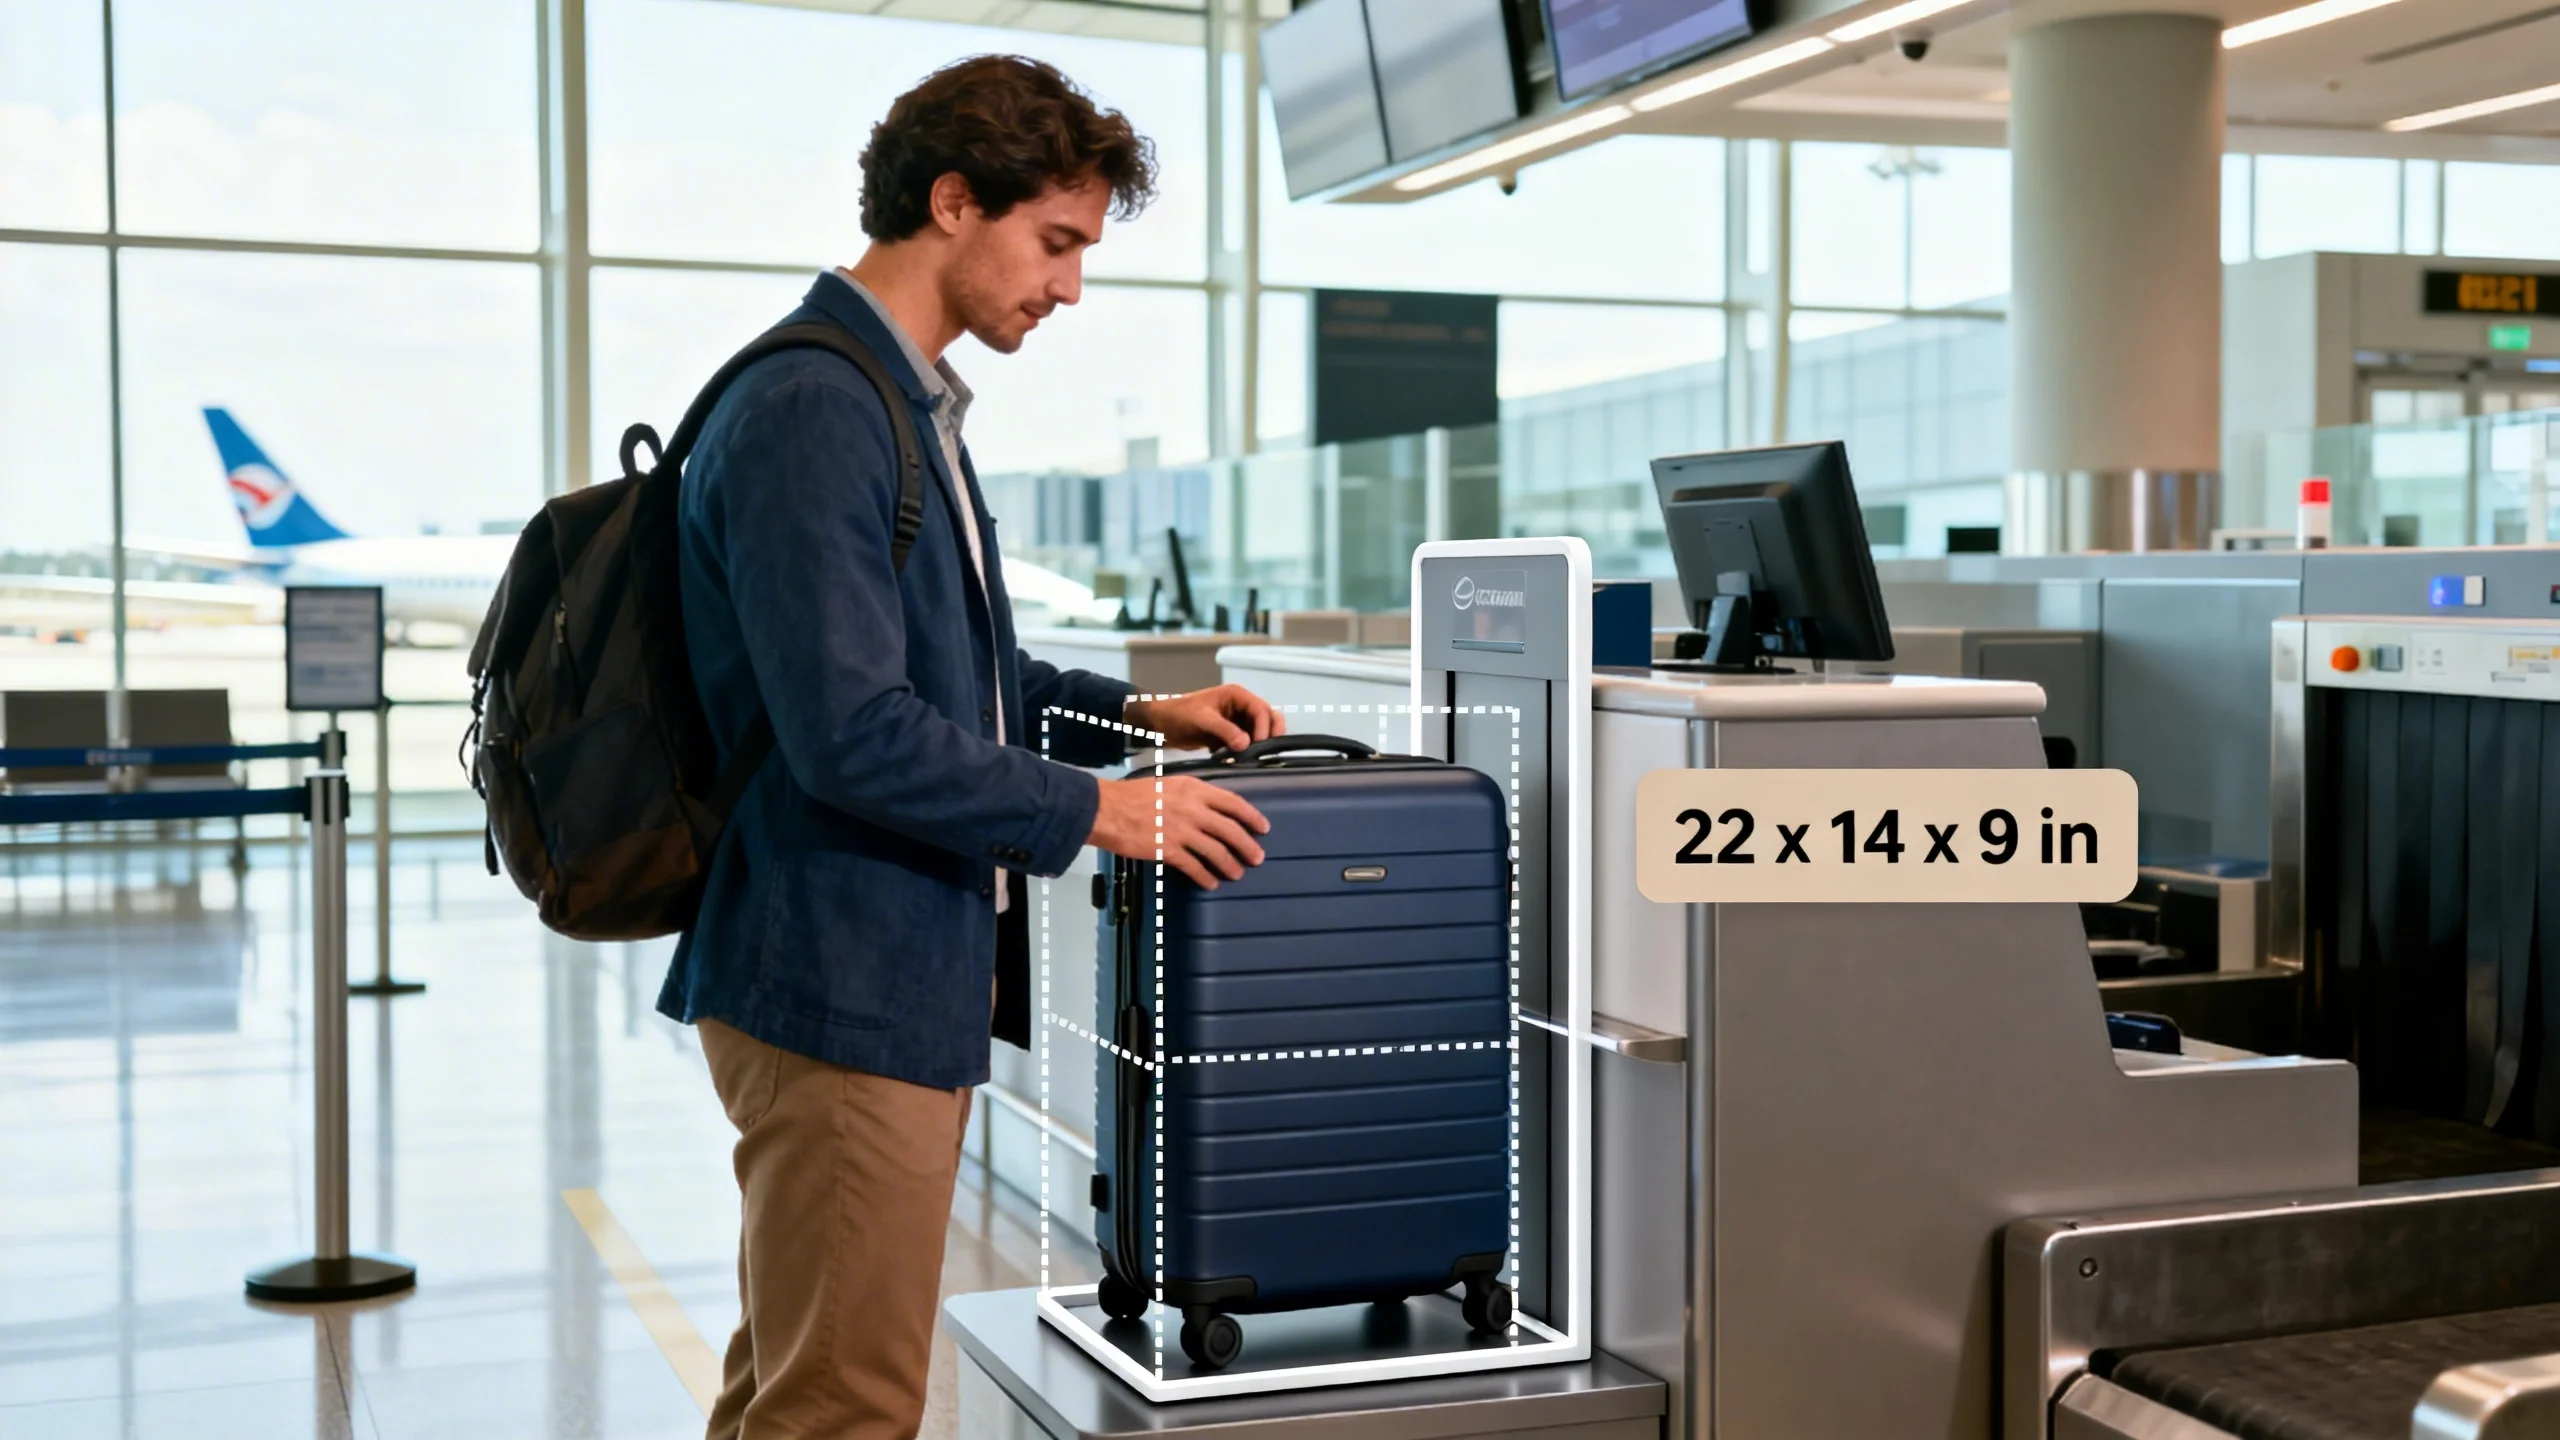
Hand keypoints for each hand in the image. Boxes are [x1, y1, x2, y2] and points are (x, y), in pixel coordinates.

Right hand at [1089, 775, 1268, 889]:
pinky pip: (1195, 866)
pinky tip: (1211, 883)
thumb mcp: (1168, 785)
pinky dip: (1206, 876)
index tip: (1263, 827)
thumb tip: (1210, 810)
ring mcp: (1182, 830)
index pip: (1233, 803)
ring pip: (1217, 851)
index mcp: (1194, 789)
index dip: (1251, 817)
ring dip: (1230, 864)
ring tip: (1237, 874)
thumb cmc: (1133, 796)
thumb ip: (1192, 795)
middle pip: (1230, 830)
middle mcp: (1193, 809)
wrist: (1107, 810)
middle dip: (1247, 846)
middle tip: (1257, 857)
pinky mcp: (1169, 850)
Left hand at [1125, 685, 1285, 753]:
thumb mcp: (1202, 719)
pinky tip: (1238, 760)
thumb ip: (1225, 730)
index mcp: (1237, 696)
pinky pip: (1246, 744)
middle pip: (1268, 719)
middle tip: (1265, 752)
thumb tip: (1245, 744)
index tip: (1259, 745)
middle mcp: (1241, 707)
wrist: (1160, 724)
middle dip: (1270, 734)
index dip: (1264, 727)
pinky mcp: (1230, 735)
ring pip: (1259, 733)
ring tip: (1250, 757)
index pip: (1261, 710)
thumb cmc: (1179, 713)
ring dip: (1258, 745)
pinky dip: (1245, 752)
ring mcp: (1237, 721)